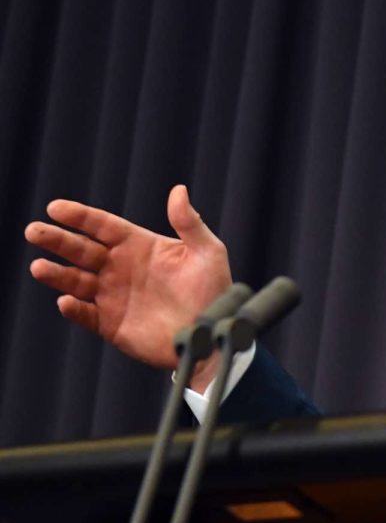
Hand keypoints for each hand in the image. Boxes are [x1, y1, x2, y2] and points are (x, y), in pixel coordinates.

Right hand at [25, 185, 231, 372]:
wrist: (213, 333)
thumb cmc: (214, 290)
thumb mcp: (208, 252)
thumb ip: (189, 222)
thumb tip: (178, 190)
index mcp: (140, 246)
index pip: (103, 226)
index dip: (80, 216)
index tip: (55, 208)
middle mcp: (121, 268)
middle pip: (81, 250)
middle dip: (57, 240)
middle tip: (34, 231)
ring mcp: (114, 296)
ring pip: (76, 281)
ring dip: (57, 274)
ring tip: (39, 267)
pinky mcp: (112, 324)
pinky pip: (86, 315)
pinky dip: (74, 309)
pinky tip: (65, 301)